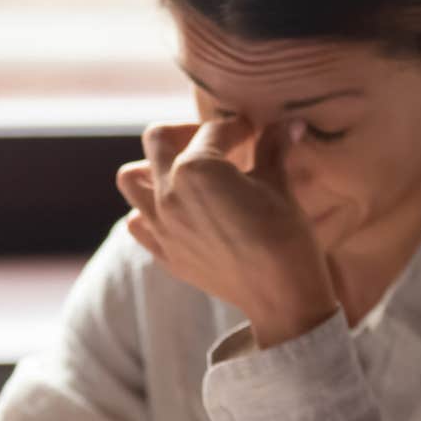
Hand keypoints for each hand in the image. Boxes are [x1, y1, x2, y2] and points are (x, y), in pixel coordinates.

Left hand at [120, 117, 338, 348]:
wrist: (280, 296)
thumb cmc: (284, 236)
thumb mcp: (279, 185)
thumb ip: (273, 148)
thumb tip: (290, 124)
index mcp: (196, 168)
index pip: (213, 131)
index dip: (238, 127)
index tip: (252, 131)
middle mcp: (168, 193)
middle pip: (158, 140)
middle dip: (186, 134)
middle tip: (214, 144)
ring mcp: (160, 225)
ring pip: (130, 179)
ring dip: (153, 168)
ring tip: (184, 174)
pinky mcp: (164, 253)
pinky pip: (137, 222)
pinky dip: (148, 211)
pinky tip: (178, 211)